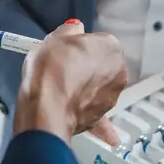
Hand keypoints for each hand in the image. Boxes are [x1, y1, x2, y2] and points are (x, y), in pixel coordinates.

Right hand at [13, 19, 127, 144]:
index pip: (96, 41)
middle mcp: (117, 71)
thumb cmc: (51, 72)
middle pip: (100, 64)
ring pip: (97, 87)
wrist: (46, 108)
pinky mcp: (101, 115)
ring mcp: (111, 95)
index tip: (64, 50)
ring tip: (60, 89)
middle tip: (60, 68)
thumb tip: (74, 28)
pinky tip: (107, 135)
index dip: (78, 46)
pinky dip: (102, 125)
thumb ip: (68, 31)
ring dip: (85, 88)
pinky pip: (99, 114)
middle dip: (84, 67)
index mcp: (110, 47)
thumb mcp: (53, 39)